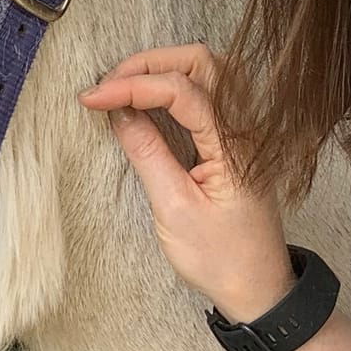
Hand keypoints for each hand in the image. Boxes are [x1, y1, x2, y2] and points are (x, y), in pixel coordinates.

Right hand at [80, 44, 294, 323]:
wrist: (258, 288)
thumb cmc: (220, 257)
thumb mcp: (174, 209)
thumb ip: (148, 152)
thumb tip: (119, 111)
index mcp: (233, 144)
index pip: (182, 90)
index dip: (133, 85)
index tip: (93, 98)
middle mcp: (245, 127)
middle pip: (202, 62)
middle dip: (149, 63)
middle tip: (108, 84)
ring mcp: (244, 130)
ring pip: (208, 71)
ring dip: (163, 68)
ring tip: (122, 87)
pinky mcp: (234, 139)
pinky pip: (209, 94)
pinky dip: (175, 85)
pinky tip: (146, 100)